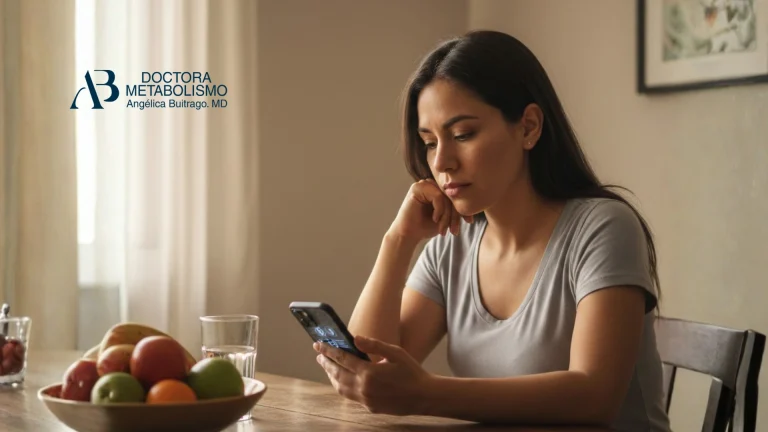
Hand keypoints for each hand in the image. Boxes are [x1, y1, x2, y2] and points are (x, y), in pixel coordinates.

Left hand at [314, 335, 433, 415]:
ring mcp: (366, 399)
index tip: (318, 344)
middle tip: (319, 355)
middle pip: (337, 374)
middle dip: (326, 363)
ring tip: (328, 367)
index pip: (342, 358)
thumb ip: (374, 345)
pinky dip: (342, 387)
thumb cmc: (411, 371)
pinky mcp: (370, 407)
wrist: (424, 396)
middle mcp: (364, 387)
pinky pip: (350, 396)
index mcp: (369, 372)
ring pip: (340, 388)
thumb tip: (354, 338)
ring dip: (331, 376)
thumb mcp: (395, 353)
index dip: (328, 350)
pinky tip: (343, 380)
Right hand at [388, 179, 472, 241]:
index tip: (469, 222)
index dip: (463, 209)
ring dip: (447, 215)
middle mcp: (431, 184)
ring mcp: (424, 184)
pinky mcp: (417, 188)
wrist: (409, 235)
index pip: (456, 195)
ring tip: (444, 228)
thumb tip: (475, 202)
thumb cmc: (426, 227)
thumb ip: (456, 208)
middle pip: (452, 195)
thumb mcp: (447, 216)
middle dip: (455, 214)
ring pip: (446, 196)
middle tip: (455, 230)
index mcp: (437, 189)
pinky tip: (435, 219)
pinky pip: (438, 196)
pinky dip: (439, 210)